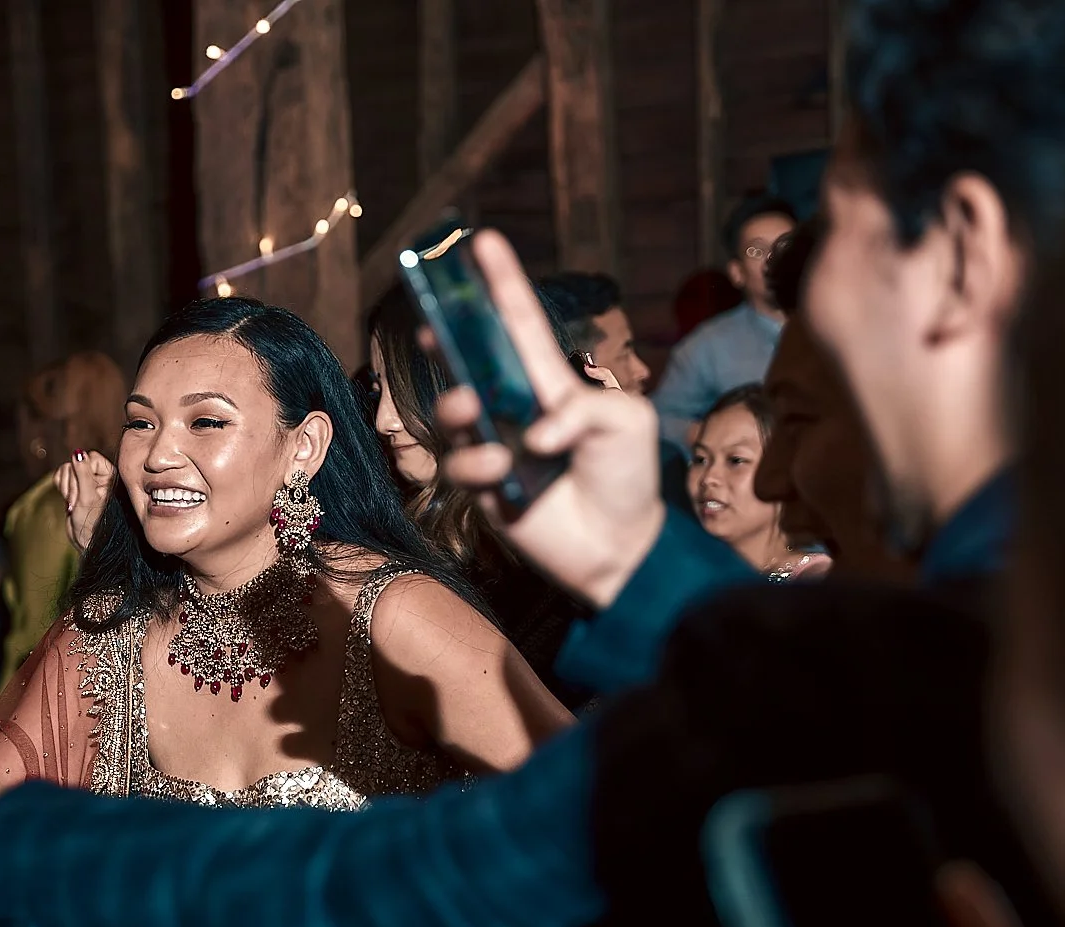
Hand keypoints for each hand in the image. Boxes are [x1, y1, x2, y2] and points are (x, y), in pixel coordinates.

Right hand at [56, 449, 114, 552]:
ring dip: (66, 487)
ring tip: (74, 503)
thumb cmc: (92, 524)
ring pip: (67, 469)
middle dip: (72, 483)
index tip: (82, 490)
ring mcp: (85, 480)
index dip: (82, 472)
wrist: (85, 541)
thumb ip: (82, 473)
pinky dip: (61, 487)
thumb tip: (78, 453)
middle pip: (76, 463)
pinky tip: (68, 500)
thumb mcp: (87, 497)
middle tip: (77, 502)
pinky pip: (61, 475)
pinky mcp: (74, 486)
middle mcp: (98, 475)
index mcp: (109, 475)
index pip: (90, 457)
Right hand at [433, 231, 667, 607]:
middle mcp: (515, 409)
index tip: (482, 241)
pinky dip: (479, 465)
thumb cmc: (628, 476)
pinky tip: (506, 472)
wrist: (620, 548)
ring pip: (453, 414)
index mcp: (551, 384)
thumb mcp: (627, 422)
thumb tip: (533, 434)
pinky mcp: (484, 490)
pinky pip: (461, 467)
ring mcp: (496, 447)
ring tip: (477, 414)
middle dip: (447, 342)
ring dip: (458, 409)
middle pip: (467, 364)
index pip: (519, 325)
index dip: (501, 283)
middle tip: (436, 332)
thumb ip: (586, 408)